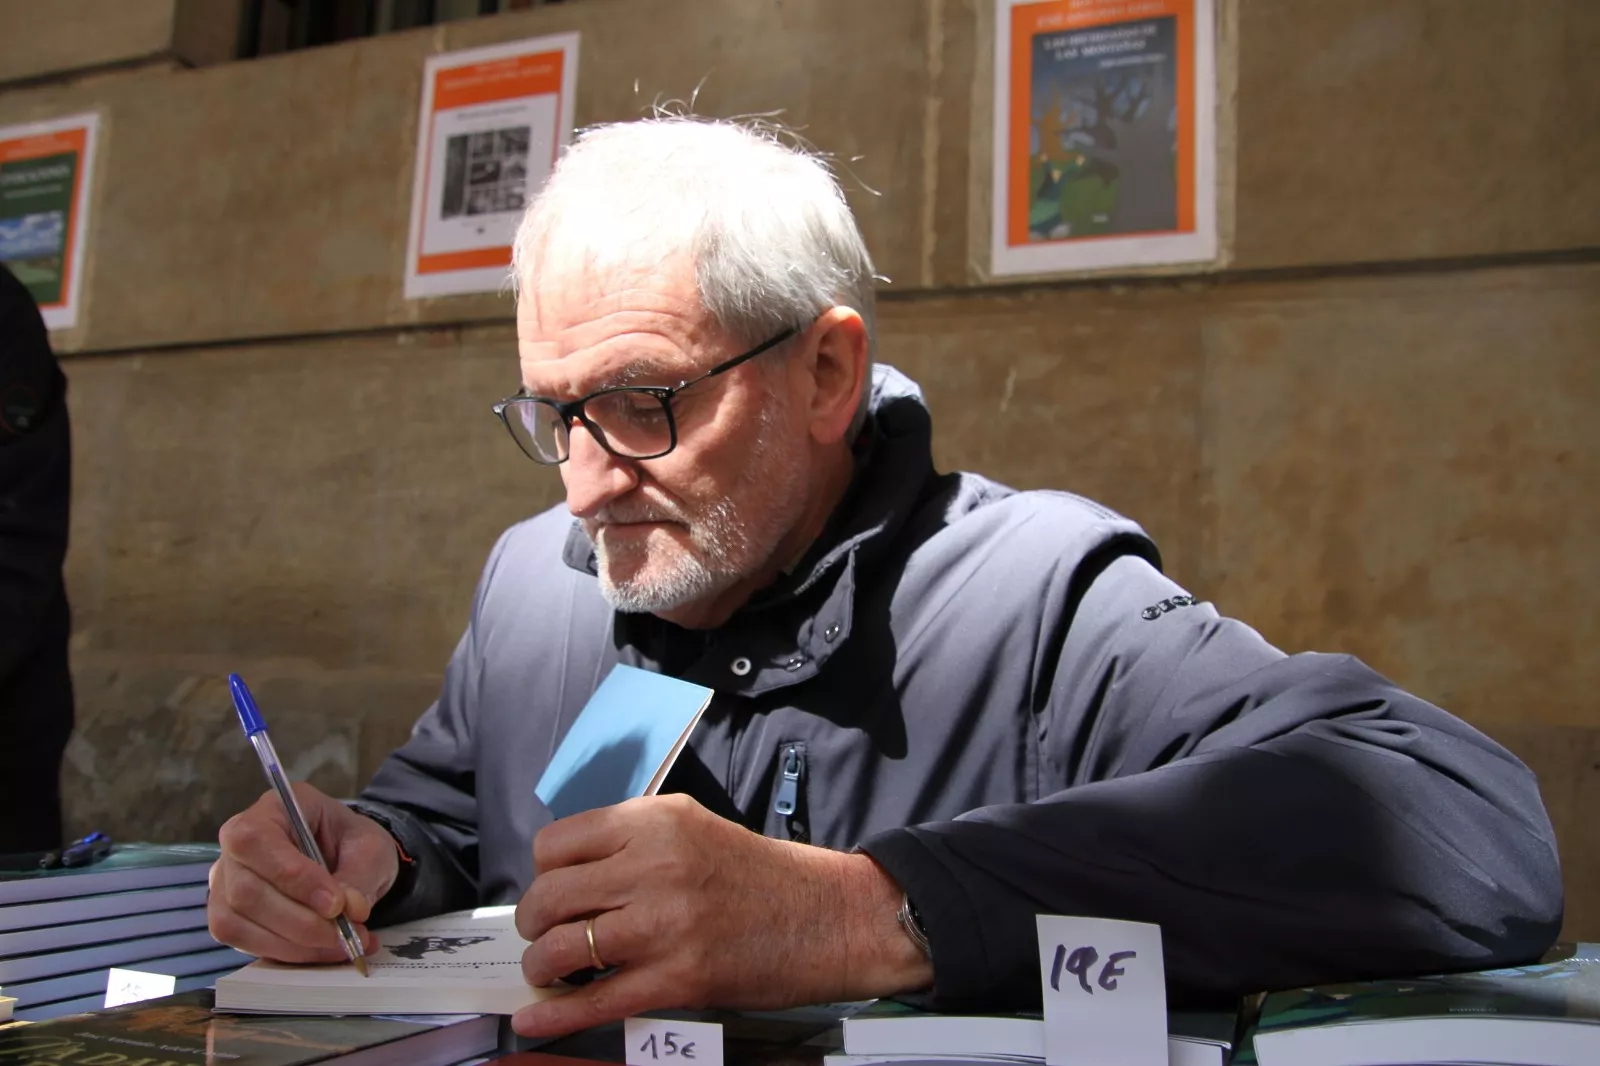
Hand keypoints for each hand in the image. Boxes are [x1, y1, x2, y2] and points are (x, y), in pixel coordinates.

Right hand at [209, 783, 398, 963]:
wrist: (346, 859)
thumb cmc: (351, 842)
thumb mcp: (370, 848)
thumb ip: (359, 875)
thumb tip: (349, 909)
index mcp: (271, 809)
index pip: (257, 841)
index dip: (293, 877)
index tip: (335, 904)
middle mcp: (236, 843)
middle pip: (246, 890)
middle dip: (301, 920)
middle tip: (346, 932)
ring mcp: (225, 880)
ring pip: (239, 921)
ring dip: (295, 942)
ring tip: (343, 944)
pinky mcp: (227, 914)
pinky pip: (242, 942)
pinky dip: (285, 952)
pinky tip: (321, 950)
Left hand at [512, 793, 932, 1036]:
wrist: (828, 917)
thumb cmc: (763, 877)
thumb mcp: (693, 828)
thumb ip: (633, 842)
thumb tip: (569, 875)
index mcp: (655, 822)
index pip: (556, 845)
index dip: (543, 874)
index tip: (552, 890)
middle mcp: (653, 866)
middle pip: (548, 897)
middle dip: (534, 923)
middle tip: (544, 935)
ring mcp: (663, 924)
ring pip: (561, 948)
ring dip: (544, 966)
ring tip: (553, 972)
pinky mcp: (676, 978)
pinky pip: (594, 1001)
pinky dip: (555, 1016)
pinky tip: (534, 1019)